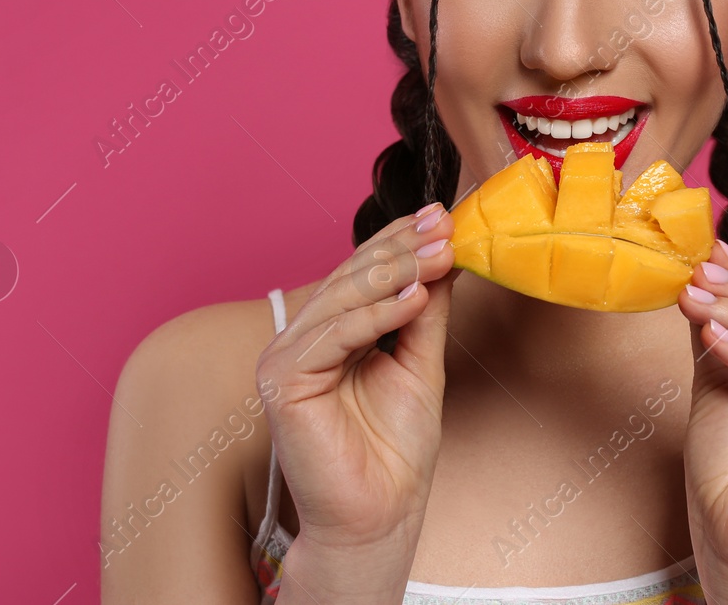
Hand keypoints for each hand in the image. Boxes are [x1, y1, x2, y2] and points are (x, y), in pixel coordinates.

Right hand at [255, 205, 459, 566]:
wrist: (382, 513)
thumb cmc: (395, 449)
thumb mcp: (420, 361)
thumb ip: (426, 310)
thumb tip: (445, 253)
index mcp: (331, 330)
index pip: (364, 270)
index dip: (402, 239)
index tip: (443, 214)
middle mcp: (303, 338)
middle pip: (352, 276)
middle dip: (403, 248)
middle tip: (445, 228)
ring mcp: (286, 357)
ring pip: (342, 298)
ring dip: (396, 272)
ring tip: (439, 255)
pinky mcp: (282, 381)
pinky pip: (333, 335)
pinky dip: (376, 314)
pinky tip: (413, 298)